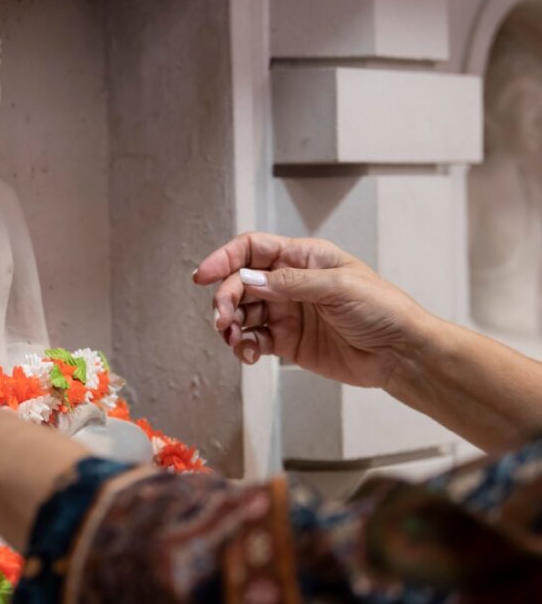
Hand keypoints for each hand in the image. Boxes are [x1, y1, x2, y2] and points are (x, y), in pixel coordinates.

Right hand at [193, 232, 432, 389]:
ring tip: (235, 338)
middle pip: (240, 282)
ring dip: (231, 325)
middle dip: (225, 298)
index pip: (252, 249)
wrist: (400, 353)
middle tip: (222, 319)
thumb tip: (249, 278)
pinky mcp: (287, 341)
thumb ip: (290, 282)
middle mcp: (289, 282)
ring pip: (242, 312)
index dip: (224, 258)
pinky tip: (249, 354)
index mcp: (303, 258)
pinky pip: (253, 339)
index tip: (203, 275)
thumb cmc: (383, 310)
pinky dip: (244, 346)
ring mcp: (286, 312)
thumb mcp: (339, 287)